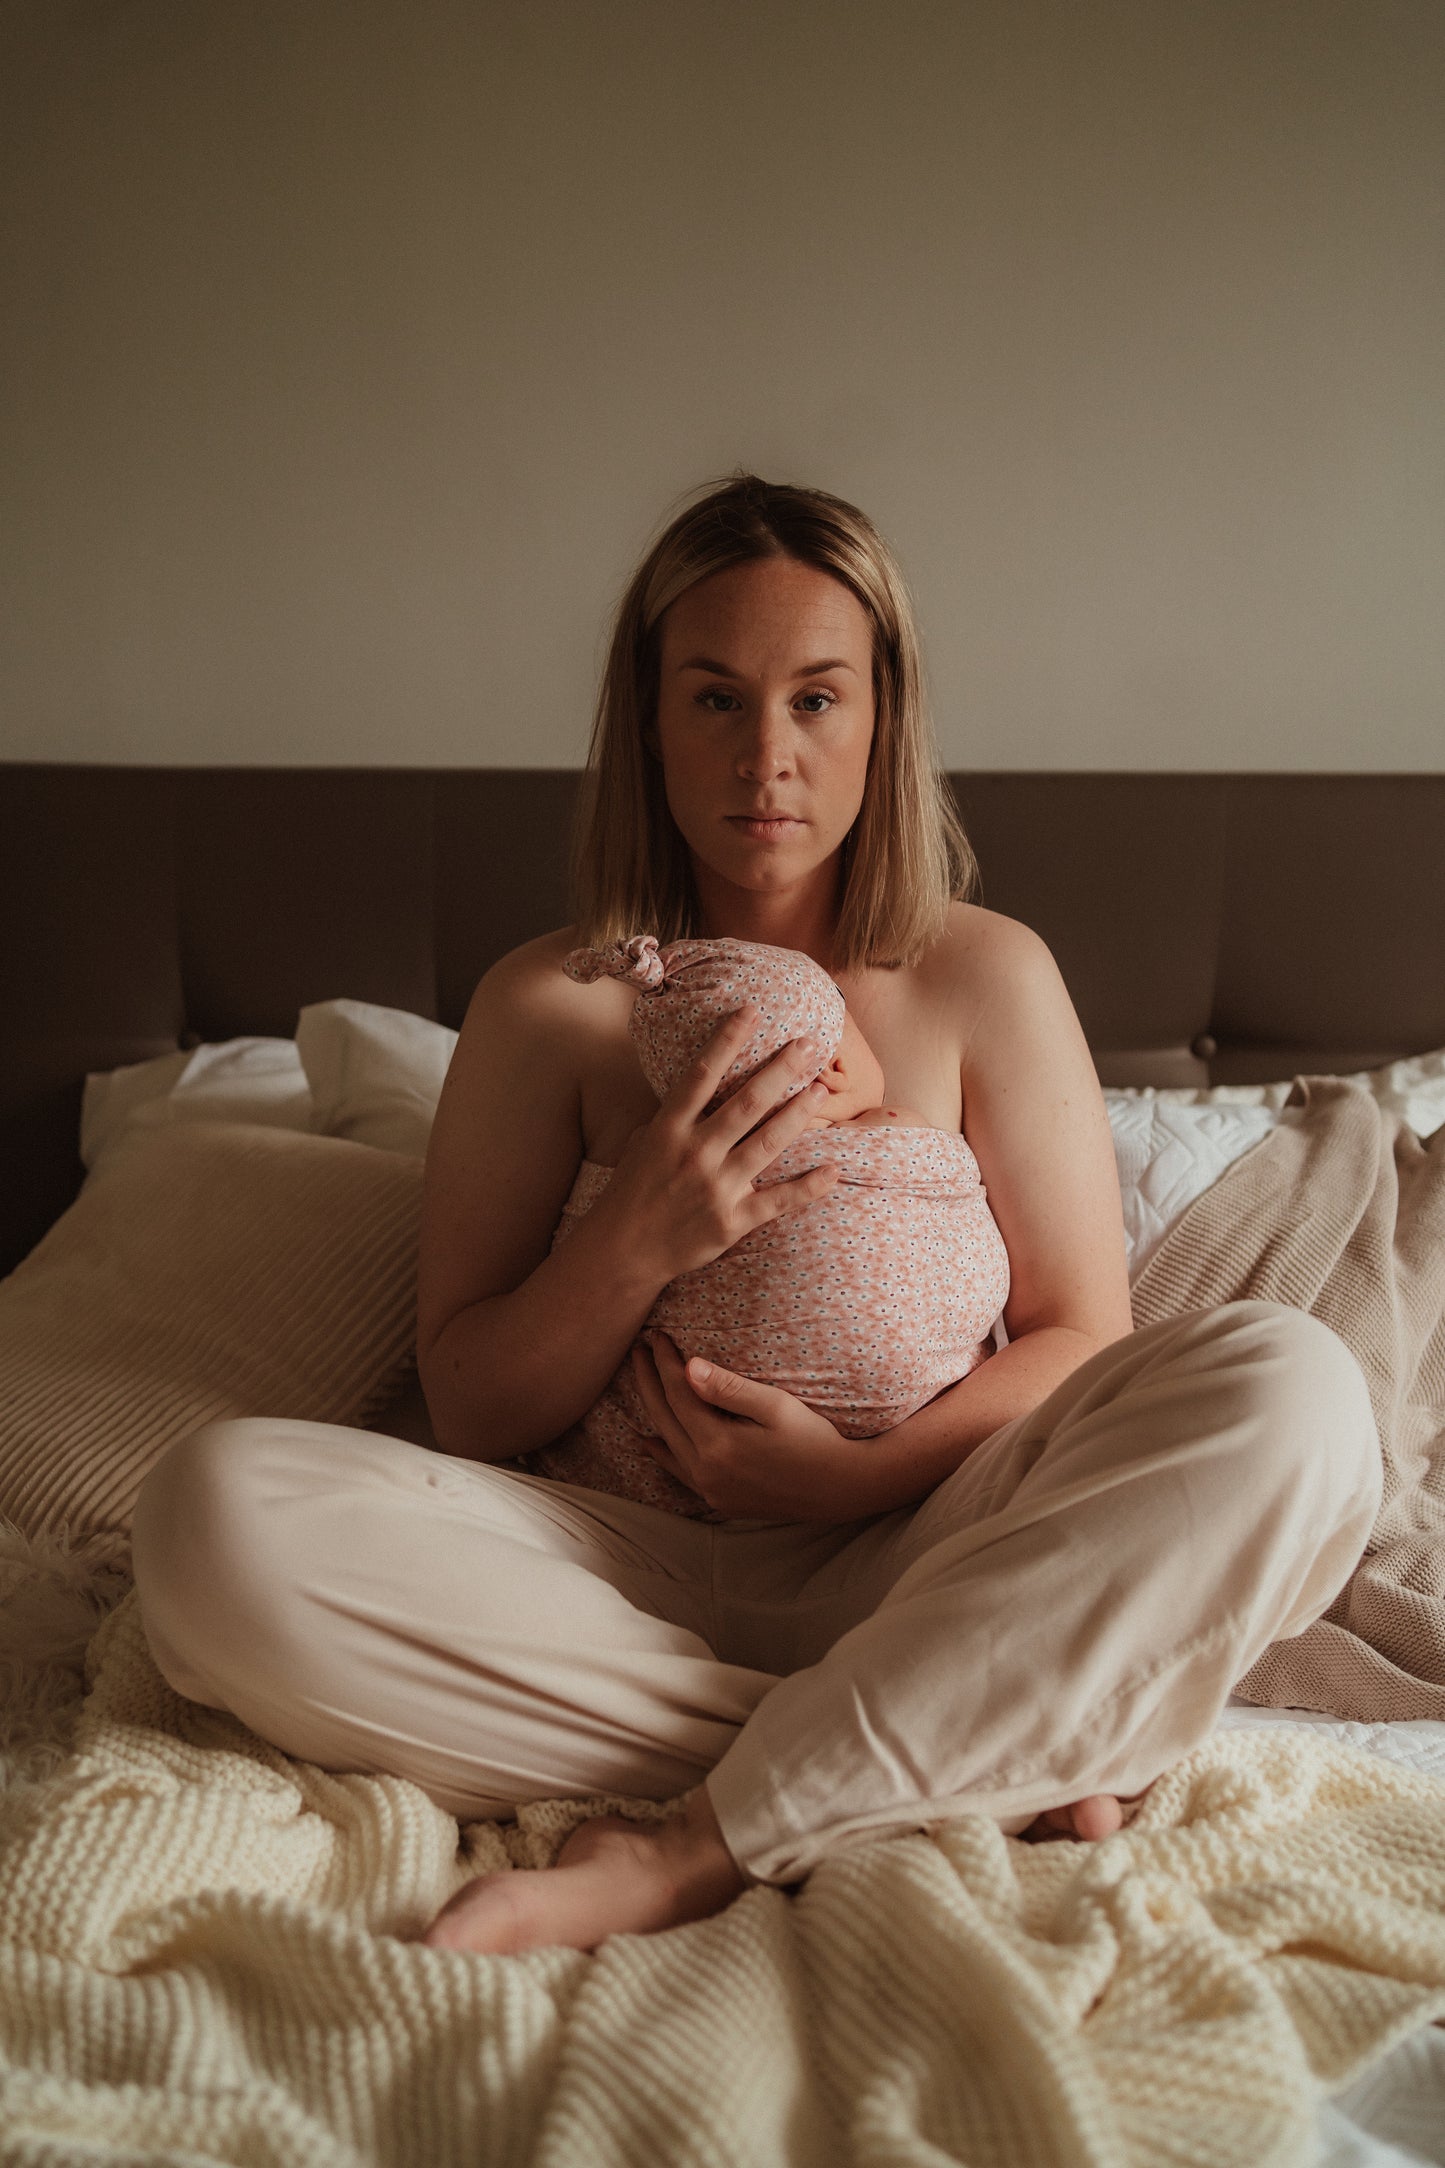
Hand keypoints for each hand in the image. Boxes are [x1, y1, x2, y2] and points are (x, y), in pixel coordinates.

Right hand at [596, 1007, 841, 1286]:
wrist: (621, 1252)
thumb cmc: (631, 1192)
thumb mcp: (639, 1144)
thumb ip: (670, 1117)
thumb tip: (694, 1086)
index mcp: (667, 1130)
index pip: (700, 1075)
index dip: (726, 1040)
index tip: (752, 1010)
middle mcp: (693, 1154)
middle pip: (746, 1103)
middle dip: (780, 1070)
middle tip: (810, 1044)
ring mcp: (715, 1188)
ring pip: (767, 1143)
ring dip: (798, 1114)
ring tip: (822, 1089)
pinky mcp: (731, 1222)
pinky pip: (778, 1202)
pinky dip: (808, 1187)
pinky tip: (833, 1171)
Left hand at [631, 1333, 876, 1521]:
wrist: (841, 1487)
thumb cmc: (814, 1439)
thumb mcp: (775, 1406)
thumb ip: (729, 1388)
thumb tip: (687, 1367)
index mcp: (718, 1445)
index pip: (679, 1394)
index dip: (665, 1363)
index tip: (657, 1336)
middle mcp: (707, 1472)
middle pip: (664, 1418)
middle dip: (649, 1381)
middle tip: (638, 1350)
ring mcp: (711, 1490)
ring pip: (667, 1446)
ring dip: (652, 1413)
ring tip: (641, 1383)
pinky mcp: (720, 1501)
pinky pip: (680, 1473)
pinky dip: (663, 1454)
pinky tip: (651, 1443)